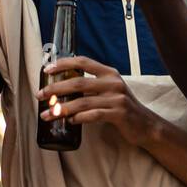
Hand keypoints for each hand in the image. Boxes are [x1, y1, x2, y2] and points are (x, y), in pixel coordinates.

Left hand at [37, 56, 159, 146]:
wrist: (146, 125)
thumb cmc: (122, 107)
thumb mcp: (110, 90)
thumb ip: (92, 86)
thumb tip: (62, 88)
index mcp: (109, 73)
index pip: (83, 61)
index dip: (63, 63)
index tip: (47, 69)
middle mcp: (113, 82)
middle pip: (78, 83)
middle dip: (56, 89)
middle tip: (40, 95)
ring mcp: (117, 98)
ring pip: (82, 102)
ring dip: (61, 109)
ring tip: (47, 115)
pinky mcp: (119, 113)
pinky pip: (93, 115)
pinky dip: (79, 118)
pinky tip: (70, 121)